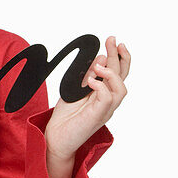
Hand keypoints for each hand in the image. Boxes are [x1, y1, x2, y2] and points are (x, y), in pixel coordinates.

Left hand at [44, 36, 129, 159]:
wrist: (55, 137)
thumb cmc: (66, 116)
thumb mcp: (74, 89)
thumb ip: (87, 75)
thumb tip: (100, 58)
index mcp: (104, 94)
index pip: (117, 73)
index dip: (118, 56)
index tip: (113, 41)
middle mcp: (108, 102)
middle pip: (122, 77)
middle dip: (118, 56)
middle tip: (112, 40)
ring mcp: (105, 110)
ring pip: (121, 90)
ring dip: (111, 73)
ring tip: (98, 66)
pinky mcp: (97, 117)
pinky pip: (107, 99)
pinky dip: (101, 87)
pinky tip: (90, 81)